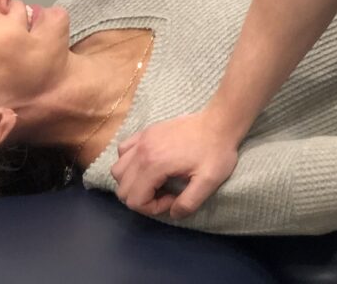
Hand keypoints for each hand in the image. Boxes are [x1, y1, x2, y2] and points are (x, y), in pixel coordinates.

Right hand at [111, 109, 238, 221]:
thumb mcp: (209, 182)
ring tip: (155, 181)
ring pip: (117, 169)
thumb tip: (173, 213)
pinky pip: (123, 150)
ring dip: (131, 182)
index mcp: (154, 164)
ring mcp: (142, 139)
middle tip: (164, 193)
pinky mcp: (146, 132)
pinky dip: (128, 163)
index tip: (173, 198)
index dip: (152, 208)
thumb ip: (189, 203)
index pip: (134, 200)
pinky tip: (148, 165)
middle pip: (122, 188)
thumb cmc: (216, 152)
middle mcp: (141, 151)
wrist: (220, 122)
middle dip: (141, 198)